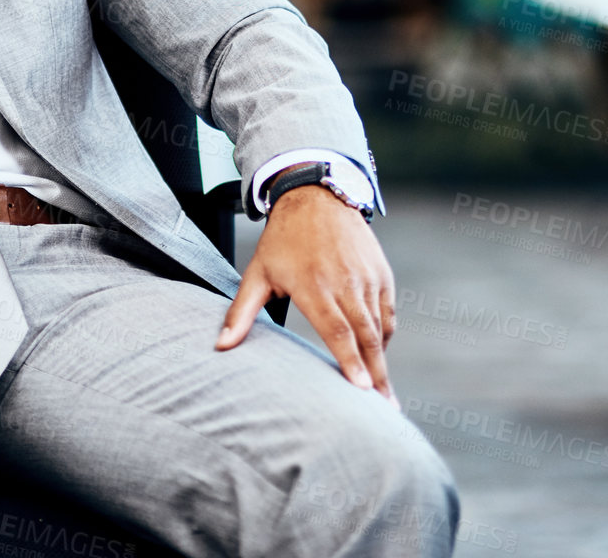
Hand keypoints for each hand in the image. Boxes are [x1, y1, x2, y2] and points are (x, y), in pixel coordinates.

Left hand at [215, 180, 398, 406]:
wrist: (316, 197)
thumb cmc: (282, 240)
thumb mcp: (257, 273)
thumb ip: (241, 312)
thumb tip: (220, 346)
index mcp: (314, 286)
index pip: (337, 331)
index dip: (350, 362)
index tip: (360, 392)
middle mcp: (345, 282)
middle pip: (365, 337)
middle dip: (376, 376)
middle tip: (384, 409)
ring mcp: (367, 278)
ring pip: (379, 328)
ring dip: (382, 362)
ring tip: (384, 394)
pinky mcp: (382, 274)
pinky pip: (387, 313)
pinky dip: (384, 337)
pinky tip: (378, 358)